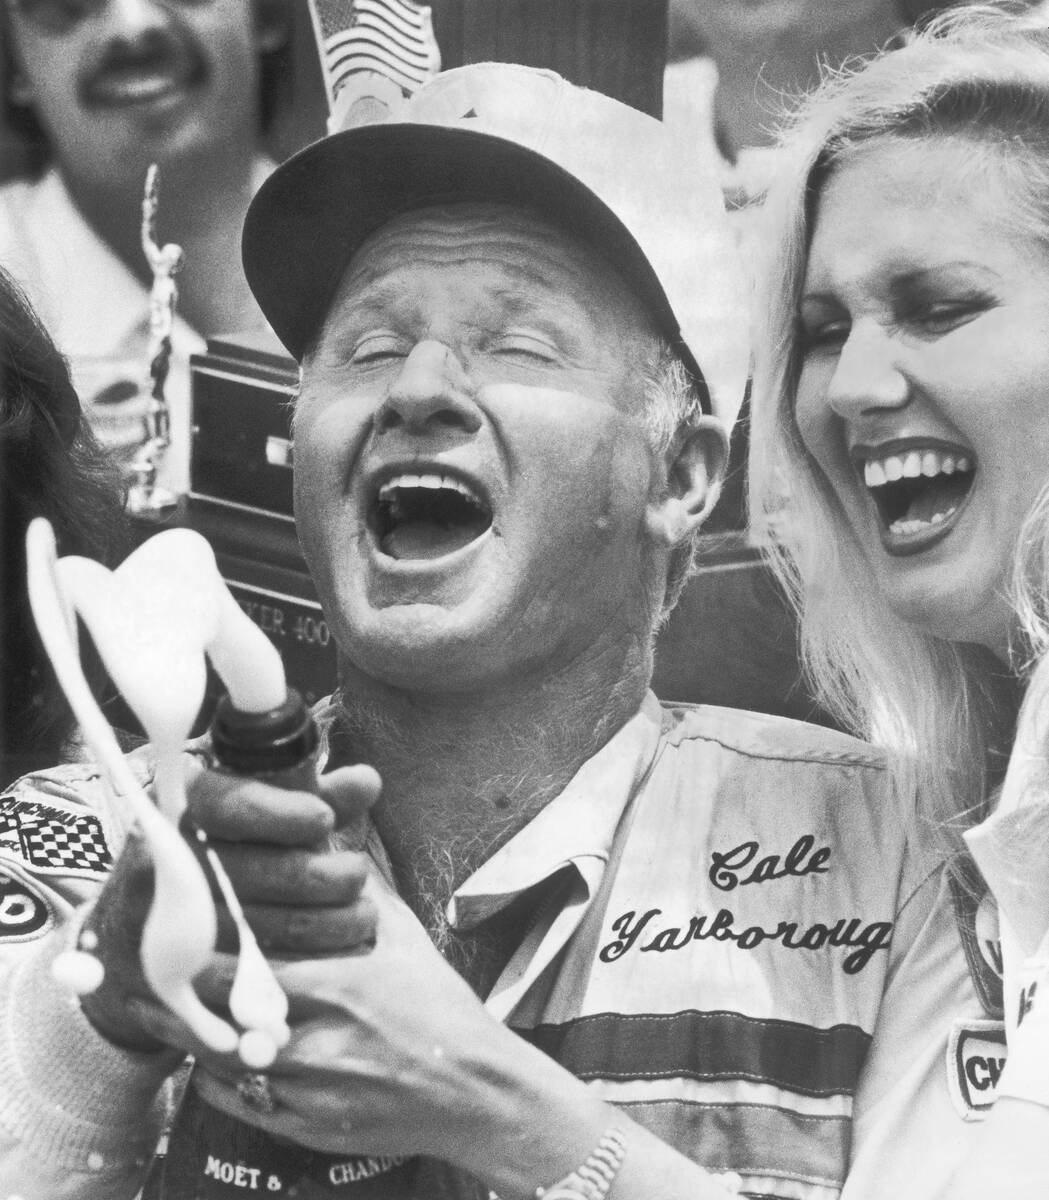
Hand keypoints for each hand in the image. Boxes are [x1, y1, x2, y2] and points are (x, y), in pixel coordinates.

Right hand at [78, 759, 381, 1052]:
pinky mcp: (161, 989)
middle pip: (248, 874)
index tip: (325, 819)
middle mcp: (154, 866)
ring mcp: (151, 930)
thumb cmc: (215, 863)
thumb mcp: (258, 822)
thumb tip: (367, 781)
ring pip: (251, 935)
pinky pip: (237, 991)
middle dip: (320, 876)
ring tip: (361, 918)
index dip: (279, 811)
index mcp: (174, 812)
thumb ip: (312, 798)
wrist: (131, 942)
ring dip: (321, 928)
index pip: (224, 804)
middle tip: (358, 876)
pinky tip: (330, 968)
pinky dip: (288, 983)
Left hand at [132, 881, 525, 1164]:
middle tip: (160, 966)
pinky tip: (216, 1051)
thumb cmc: (435, 1003)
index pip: (244, 961)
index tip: (182, 924)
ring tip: (169, 1006)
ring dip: (191, 1032)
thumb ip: (360, 883)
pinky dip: (215, 1074)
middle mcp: (320, 1036)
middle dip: (183, 989)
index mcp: (341, 981)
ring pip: (218, 1060)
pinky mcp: (302, 1126)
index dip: (202, 944)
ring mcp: (309, 1088)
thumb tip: (334, 823)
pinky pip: (233, 1100)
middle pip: (219, 1012)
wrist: (471, 1087)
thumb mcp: (402, 934)